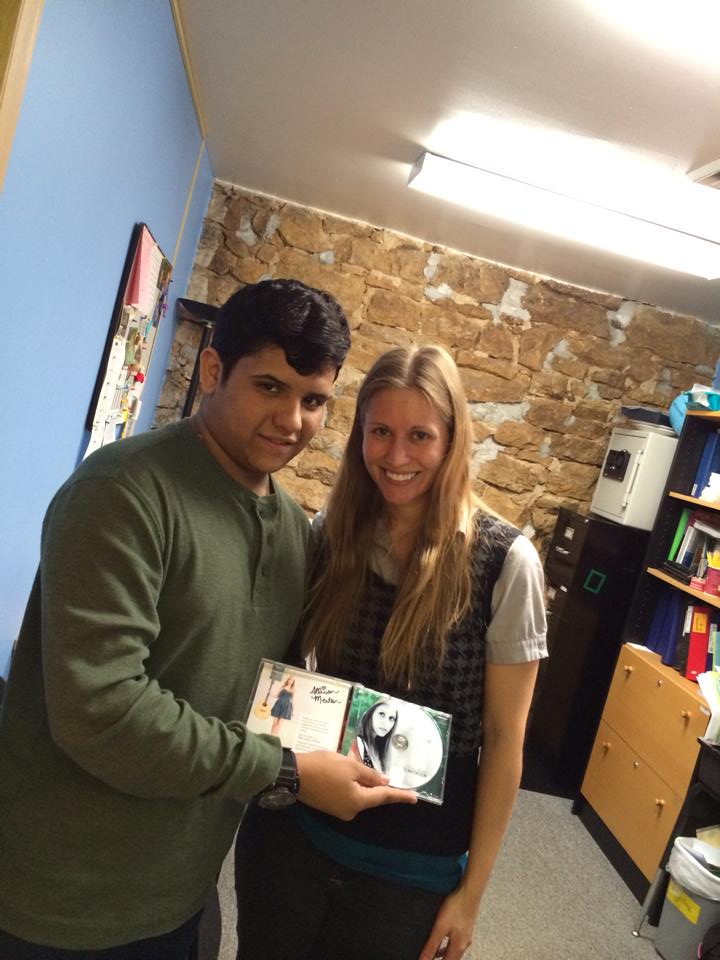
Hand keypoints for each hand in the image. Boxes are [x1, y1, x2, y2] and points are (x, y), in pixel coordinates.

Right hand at [296, 750, 415, 820]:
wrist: (294, 774)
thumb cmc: (324, 767)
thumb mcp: (350, 766)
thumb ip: (370, 775)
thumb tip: (384, 782)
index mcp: (358, 802)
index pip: (384, 797)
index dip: (400, 795)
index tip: (415, 798)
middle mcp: (350, 811)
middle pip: (370, 796)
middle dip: (375, 783)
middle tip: (381, 771)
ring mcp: (338, 810)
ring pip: (357, 794)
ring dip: (360, 781)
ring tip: (355, 765)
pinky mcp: (329, 805)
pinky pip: (347, 794)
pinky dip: (350, 784)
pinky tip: (345, 772)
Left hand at [419, 887, 479, 959]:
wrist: (470, 891)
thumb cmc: (455, 908)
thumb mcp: (440, 928)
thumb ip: (432, 946)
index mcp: (458, 947)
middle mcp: (465, 943)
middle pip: (452, 958)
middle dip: (440, 959)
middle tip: (429, 957)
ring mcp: (467, 934)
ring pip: (454, 949)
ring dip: (444, 952)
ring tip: (433, 950)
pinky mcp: (467, 926)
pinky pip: (457, 940)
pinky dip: (448, 943)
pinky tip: (444, 935)